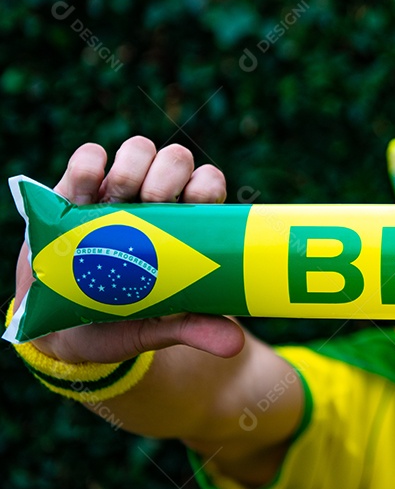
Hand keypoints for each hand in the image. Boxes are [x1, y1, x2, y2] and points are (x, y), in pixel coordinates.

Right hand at [13, 137, 244, 363]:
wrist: (59, 330)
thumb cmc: (119, 321)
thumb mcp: (155, 326)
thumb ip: (193, 328)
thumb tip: (235, 346)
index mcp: (184, 225)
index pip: (208, 183)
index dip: (207, 184)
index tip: (196, 205)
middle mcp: (154, 200)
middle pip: (176, 158)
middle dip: (168, 174)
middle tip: (153, 203)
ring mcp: (115, 192)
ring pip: (138, 149)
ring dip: (130, 167)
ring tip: (115, 201)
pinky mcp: (74, 192)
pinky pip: (87, 157)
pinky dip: (87, 165)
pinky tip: (83, 194)